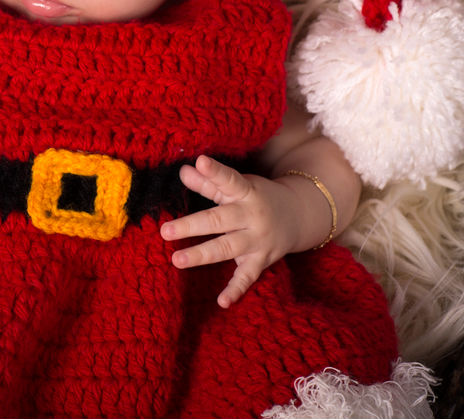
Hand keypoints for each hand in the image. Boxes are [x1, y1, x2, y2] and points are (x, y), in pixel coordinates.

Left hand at [159, 156, 301, 308]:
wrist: (299, 216)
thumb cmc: (257, 197)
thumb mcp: (238, 187)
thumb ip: (209, 182)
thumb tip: (183, 170)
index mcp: (246, 192)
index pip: (229, 180)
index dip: (215, 172)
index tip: (200, 162)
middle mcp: (252, 216)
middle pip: (219, 220)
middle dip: (191, 226)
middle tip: (165, 231)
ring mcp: (258, 240)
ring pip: (227, 248)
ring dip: (201, 255)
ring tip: (176, 260)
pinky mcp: (261, 261)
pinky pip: (247, 278)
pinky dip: (236, 291)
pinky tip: (221, 302)